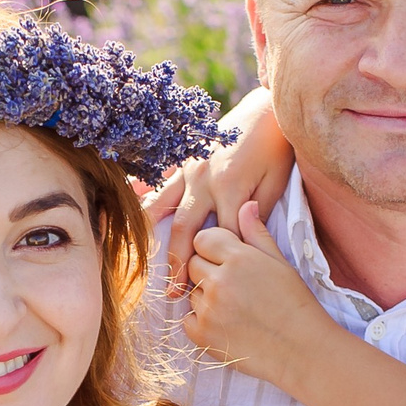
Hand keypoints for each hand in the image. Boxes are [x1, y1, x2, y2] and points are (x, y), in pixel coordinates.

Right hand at [164, 87, 290, 288]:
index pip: (221, 236)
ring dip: (154, 241)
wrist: (263, 111)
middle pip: (185, 230)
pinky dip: (146, 208)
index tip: (217, 288)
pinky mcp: (183, 163)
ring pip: (164, 211)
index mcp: (228, 186)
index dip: (219, 263)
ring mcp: (188, 170)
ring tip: (148, 269)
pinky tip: (130, 226)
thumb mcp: (274, 182)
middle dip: (178, 264)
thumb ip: (253, 213)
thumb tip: (236, 243)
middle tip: (174, 294)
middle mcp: (201, 179)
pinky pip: (160, 189)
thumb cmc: (273, 149)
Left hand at [182, 200, 334, 391]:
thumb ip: (256, 233)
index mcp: (239, 257)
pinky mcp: (202, 335)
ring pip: (190, 292)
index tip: (227, 261)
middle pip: (193, 264)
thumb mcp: (279, 263)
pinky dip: (201, 322)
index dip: (213, 248)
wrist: (301, 350)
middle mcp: (219, 281)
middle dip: (208, 272)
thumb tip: (246, 205)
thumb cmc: (295, 304)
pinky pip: (187, 319)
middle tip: (234, 287)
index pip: (203, 239)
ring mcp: (208, 309)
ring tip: (235, 308)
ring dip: (205, 297)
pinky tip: (227, 324)